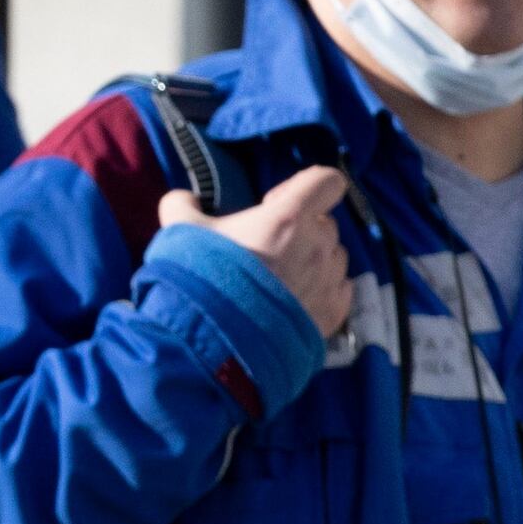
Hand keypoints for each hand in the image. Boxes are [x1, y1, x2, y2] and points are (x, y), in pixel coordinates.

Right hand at [158, 163, 354, 338]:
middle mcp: (317, 246)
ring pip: (336, 258)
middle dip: (302, 229)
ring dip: (315, 261)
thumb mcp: (180, 232)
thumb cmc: (201, 279)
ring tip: (282, 280)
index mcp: (289, 217)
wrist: (213, 342)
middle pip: (326, 223)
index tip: (273, 204)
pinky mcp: (330, 315)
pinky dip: (325, 290)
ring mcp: (328, 282)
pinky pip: (342, 291)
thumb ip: (181, 206)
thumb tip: (181, 199)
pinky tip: (297, 300)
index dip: (303, 186)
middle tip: (268, 248)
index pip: (327, 181)